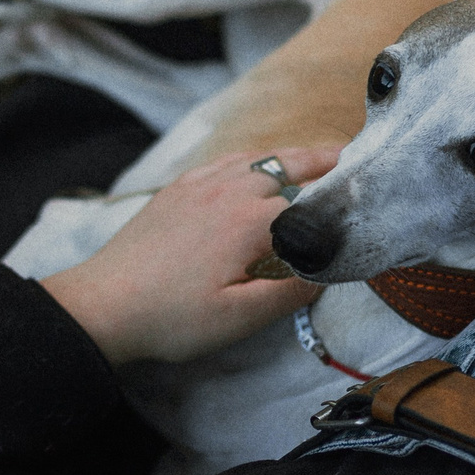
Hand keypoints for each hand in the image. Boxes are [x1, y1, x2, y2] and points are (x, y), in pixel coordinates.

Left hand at [41, 146, 338, 364]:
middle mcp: (228, 190)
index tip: (370, 201)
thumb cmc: (171, 317)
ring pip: (256, 158)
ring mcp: (199, 184)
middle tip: (353, 158)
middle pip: (288, 165)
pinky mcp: (177, 190)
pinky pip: (224, 162)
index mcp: (250, 220)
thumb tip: (327, 272)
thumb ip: (290, 292)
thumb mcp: (239, 318)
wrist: (104, 304)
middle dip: (323, 162)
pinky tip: (254, 167)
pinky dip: (251, 160)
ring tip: (316, 157)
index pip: (311, 203)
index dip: (341, 204)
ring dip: (289, 156)